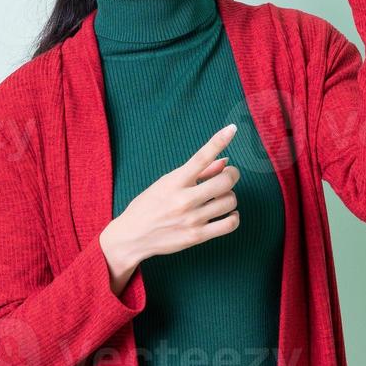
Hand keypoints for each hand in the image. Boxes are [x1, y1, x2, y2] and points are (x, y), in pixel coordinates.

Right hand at [100, 123, 241, 280]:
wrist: (132, 237)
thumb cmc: (148, 206)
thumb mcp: (166, 183)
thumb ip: (197, 173)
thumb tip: (224, 161)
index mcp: (174, 181)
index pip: (201, 157)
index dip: (219, 141)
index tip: (232, 128)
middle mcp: (184, 199)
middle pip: (225, 181)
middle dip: (232, 174)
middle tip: (229, 175)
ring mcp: (192, 219)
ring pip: (230, 201)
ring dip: (230, 196)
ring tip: (221, 197)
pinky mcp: (197, 236)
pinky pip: (229, 224)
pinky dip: (234, 217)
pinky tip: (228, 214)